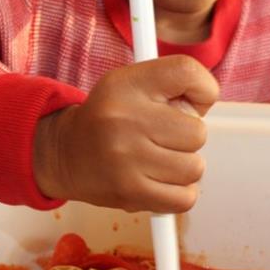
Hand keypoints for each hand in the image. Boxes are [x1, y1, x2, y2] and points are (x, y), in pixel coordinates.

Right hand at [33, 55, 218, 212]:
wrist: (64, 153)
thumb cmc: (109, 118)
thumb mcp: (131, 83)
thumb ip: (173, 84)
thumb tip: (206, 103)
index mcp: (126, 84)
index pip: (186, 72)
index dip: (203, 89)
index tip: (192, 101)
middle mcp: (124, 118)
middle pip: (198, 132)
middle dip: (187, 137)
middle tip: (163, 136)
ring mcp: (126, 159)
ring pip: (194, 168)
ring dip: (183, 167)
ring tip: (158, 159)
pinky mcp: (129, 193)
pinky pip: (185, 198)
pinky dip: (178, 193)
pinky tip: (159, 181)